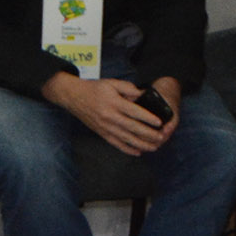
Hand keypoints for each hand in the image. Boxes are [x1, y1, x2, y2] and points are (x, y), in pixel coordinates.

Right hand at [44, 73, 179, 155]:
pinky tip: (138, 152)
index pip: (134, 112)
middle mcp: (110, 117)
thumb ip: (128, 88)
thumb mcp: (112, 83)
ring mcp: (105, 127)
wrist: (73, 97)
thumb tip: (142, 94)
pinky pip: (116, 143)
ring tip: (154, 147)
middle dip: (148, 134)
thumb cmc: (94, 88)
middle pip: (132, 128)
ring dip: (141, 144)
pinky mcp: (101, 133)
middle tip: (161, 137)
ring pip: (126, 138)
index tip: (159, 122)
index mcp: (113, 103)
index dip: (147, 118)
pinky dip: (127, 149)